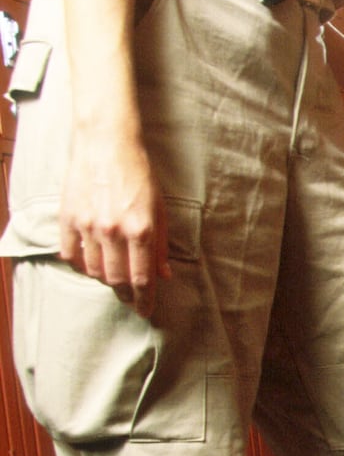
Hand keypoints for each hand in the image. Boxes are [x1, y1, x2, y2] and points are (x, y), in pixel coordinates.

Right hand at [58, 126, 170, 317]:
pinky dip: (81, 265)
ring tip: (113, 278)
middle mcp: (113, 231)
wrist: (106, 143)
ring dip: (105, 279)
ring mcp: (87, 226)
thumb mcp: (160, 208)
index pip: (142, 278)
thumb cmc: (139, 173)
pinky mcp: (68, 218)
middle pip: (116, 279)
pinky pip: (71, 255)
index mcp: (140, 229)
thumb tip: (164, 274)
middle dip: (126, 294)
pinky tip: (90, 264)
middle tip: (131, 298)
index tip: (146, 311)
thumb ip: (160, 244)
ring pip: (93, 271)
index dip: (145, 300)